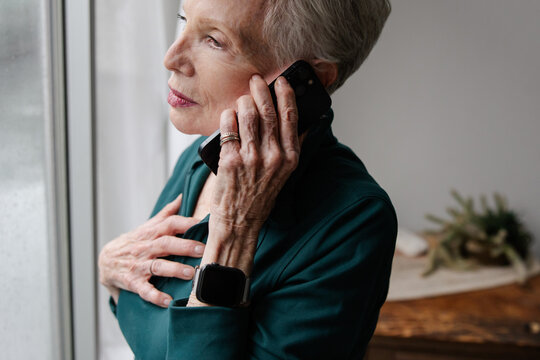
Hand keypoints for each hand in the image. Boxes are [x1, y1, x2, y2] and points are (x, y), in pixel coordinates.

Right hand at [98, 194, 204, 307]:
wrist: (105, 260)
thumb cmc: (134, 242)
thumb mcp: (148, 226)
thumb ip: (166, 214)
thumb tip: (183, 197)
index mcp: (152, 233)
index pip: (170, 224)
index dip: (186, 222)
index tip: (203, 223)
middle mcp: (146, 248)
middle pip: (166, 244)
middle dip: (184, 246)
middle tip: (202, 249)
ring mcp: (138, 265)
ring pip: (157, 266)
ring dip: (174, 269)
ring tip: (190, 274)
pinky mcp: (132, 282)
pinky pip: (144, 290)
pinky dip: (155, 296)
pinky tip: (168, 301)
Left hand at [198, 74, 300, 278]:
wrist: (239, 223)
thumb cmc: (259, 197)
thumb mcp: (283, 175)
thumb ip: (289, 149)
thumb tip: (297, 123)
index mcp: (290, 158)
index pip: (291, 117)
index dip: (286, 95)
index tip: (282, 82)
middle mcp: (273, 156)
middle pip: (268, 111)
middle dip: (261, 90)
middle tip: (256, 80)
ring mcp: (251, 158)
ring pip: (248, 114)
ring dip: (243, 100)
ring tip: (242, 98)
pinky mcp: (230, 160)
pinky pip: (229, 126)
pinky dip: (228, 116)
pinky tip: (229, 114)